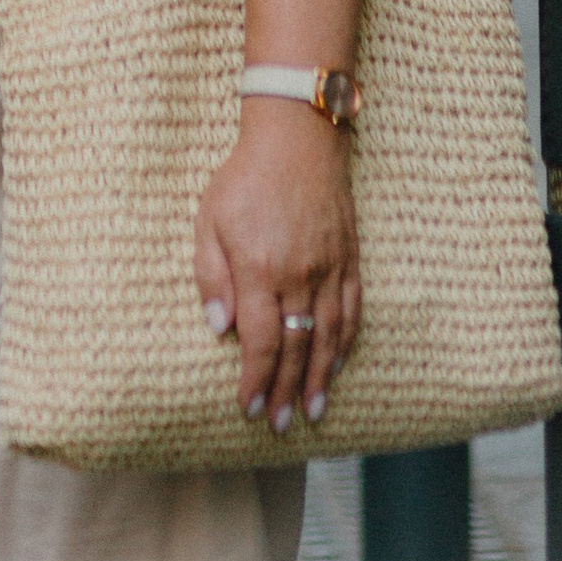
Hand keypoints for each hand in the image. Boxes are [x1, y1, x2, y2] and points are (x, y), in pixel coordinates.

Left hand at [193, 99, 361, 432]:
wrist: (298, 135)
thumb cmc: (245, 175)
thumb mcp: (209, 218)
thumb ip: (212, 276)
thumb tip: (221, 329)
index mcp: (260, 268)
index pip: (262, 341)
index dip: (256, 379)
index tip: (249, 407)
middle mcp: (299, 274)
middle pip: (296, 348)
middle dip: (287, 391)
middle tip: (281, 425)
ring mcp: (329, 267)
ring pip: (328, 336)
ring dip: (321, 378)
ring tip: (313, 411)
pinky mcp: (349, 257)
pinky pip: (351, 310)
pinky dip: (346, 342)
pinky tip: (338, 364)